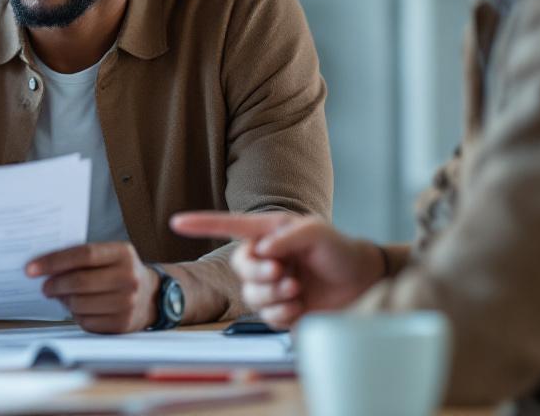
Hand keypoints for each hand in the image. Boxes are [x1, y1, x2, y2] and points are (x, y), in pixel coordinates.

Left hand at [26, 243, 156, 333]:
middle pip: (79, 281)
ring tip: (61, 296)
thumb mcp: (108, 256)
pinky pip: (87, 322)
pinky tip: (77, 308)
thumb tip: (43, 268)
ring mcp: (127, 302)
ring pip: (80, 304)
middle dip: (54, 285)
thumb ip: (81, 258)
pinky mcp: (122, 324)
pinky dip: (75, 315)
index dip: (53, 261)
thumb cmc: (119, 272)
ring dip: (63, 301)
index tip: (31, 268)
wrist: (151, 296)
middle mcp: (128, 277)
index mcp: (122, 253)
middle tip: (44, 286)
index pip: (83, 254)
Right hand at [170, 212, 384, 327]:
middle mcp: (265, 259)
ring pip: (251, 294)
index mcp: (268, 234)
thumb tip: (263, 250)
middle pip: (239, 266)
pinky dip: (282, 313)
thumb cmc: (340, 251)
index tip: (177, 223)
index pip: (229, 226)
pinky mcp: (281, 310)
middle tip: (282, 272)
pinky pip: (266, 316)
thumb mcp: (318, 233)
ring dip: (273, 294)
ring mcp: (271, 286)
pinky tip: (299, 306)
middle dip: (258, 272)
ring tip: (297, 289)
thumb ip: (287, 236)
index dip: (202, 224)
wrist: (363, 284)